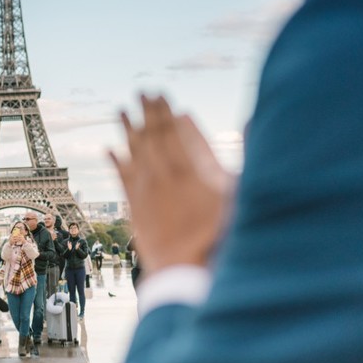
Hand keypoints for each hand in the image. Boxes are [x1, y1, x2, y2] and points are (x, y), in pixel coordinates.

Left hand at [108, 93, 233, 275]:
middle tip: (141, 92)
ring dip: (126, 130)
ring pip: (132, 152)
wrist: (183, 271)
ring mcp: (145, 191)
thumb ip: (240, 156)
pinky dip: (115, 162)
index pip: (172, 131)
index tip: (161, 94)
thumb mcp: (235, 193)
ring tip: (120, 110)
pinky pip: (121, 178)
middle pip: (151, 135)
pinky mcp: (134, 209)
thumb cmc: (214, 235)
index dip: (165, 112)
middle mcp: (162, 175)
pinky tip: (109, 149)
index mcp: (186, 169)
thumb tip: (252, 121)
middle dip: (146, 112)